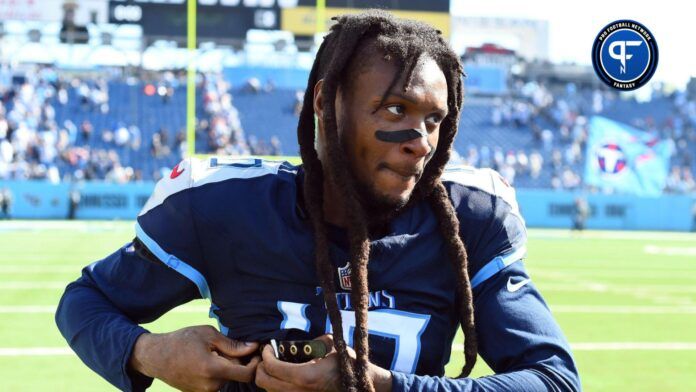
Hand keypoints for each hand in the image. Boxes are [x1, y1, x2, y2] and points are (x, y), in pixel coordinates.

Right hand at [129, 325, 259, 391]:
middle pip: (236, 375)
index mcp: (213, 369)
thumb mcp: (208, 335)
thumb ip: (232, 344)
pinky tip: (209, 360)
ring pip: (227, 379)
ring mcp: (204, 391)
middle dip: (240, 362)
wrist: (156, 356)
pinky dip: (218, 372)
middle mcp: (210, 385)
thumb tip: (253, 347)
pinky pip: (216, 382)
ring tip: (216, 352)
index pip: (246, 374)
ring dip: (228, 367)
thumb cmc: (181, 341)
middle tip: (234, 347)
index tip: (255, 353)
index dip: (255, 364)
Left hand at [255, 334, 391, 391]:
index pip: (272, 367)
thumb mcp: (330, 347)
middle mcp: (298, 391)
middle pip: (263, 382)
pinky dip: (275, 387)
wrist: (360, 385)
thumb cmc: (346, 365)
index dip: (266, 355)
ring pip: (269, 391)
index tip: (268, 347)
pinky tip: (283, 377)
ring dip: (267, 378)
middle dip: (261, 367)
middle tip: (267, 357)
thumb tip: (299, 342)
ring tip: (273, 366)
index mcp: (304, 376)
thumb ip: (312, 343)